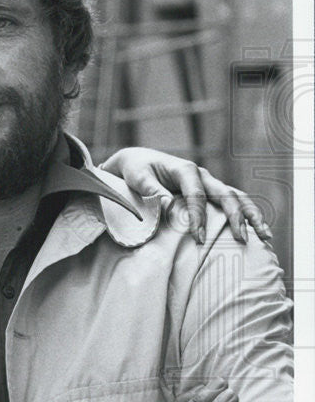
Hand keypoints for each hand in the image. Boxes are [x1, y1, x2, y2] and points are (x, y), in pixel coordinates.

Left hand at [99, 147, 271, 244]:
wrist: (138, 161)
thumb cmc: (137, 170)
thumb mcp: (138, 177)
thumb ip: (151, 190)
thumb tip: (168, 204)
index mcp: (185, 169)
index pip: (197, 195)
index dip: (199, 217)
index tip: (200, 238)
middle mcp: (202, 174)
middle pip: (225, 195)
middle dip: (236, 218)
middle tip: (242, 240)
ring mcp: (208, 182)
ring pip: (236, 197)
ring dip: (252, 215)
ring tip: (265, 236)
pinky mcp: (209, 190)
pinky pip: (231, 201)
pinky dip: (245, 215)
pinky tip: (257, 231)